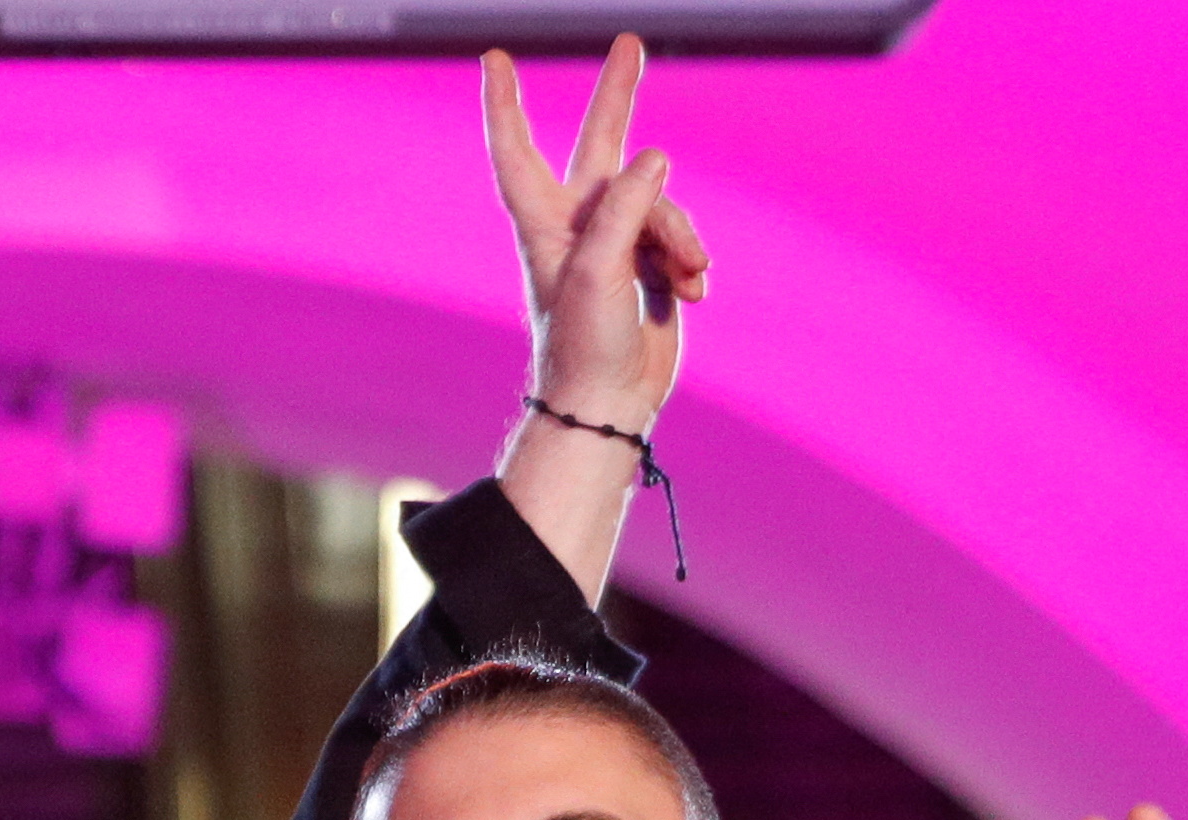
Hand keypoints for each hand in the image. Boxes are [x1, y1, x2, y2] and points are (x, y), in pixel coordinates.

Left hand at [486, 35, 710, 601]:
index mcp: (546, 223)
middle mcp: (579, 226)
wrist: (610, 407)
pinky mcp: (649, 267)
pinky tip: (691, 292)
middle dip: (618, 96)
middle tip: (629, 43)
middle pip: (602, 145)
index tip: (495, 60)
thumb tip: (656, 159)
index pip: (517, 151)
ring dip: (683, 238)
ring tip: (684, 279)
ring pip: (664, 204)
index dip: (505, 106)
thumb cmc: (586, 344)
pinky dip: (692, 263)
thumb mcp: (598, 269)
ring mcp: (617, 245)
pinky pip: (683, 239)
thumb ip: (624, 206)